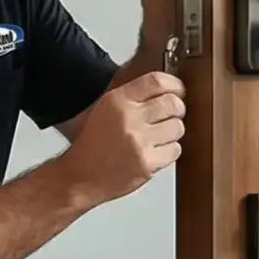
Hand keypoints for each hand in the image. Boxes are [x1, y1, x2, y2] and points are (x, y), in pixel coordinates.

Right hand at [60, 71, 186, 202]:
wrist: (80, 177)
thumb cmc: (92, 145)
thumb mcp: (104, 110)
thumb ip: (132, 98)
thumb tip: (166, 90)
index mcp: (117, 101)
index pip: (156, 81)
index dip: (175, 84)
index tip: (178, 90)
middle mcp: (129, 119)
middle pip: (173, 103)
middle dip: (178, 109)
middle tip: (172, 114)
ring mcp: (139, 142)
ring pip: (177, 127)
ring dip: (173, 131)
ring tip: (159, 136)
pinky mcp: (147, 163)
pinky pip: (175, 150)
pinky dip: (169, 151)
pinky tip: (156, 151)